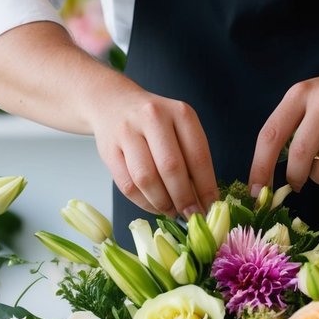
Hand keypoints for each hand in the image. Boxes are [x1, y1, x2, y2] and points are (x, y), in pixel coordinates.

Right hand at [93, 88, 218, 217]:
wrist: (114, 103)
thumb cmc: (155, 122)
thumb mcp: (180, 128)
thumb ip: (192, 158)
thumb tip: (203, 200)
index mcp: (180, 113)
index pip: (198, 156)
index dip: (206, 187)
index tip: (210, 208)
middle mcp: (153, 118)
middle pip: (171, 168)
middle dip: (184, 199)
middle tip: (191, 216)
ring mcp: (127, 132)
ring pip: (146, 179)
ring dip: (162, 203)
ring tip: (172, 212)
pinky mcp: (108, 149)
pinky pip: (127, 185)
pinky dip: (143, 202)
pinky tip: (154, 206)